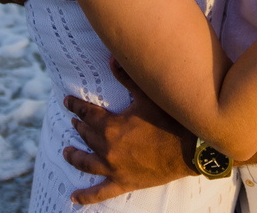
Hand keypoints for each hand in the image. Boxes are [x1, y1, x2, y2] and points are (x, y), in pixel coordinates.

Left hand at [62, 58, 194, 203]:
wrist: (190, 149)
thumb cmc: (169, 120)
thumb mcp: (147, 96)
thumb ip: (128, 78)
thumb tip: (112, 59)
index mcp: (111, 126)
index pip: (87, 113)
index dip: (76, 106)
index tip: (67, 101)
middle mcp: (108, 149)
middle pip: (87, 135)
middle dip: (79, 126)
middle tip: (73, 120)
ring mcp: (114, 168)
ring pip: (86, 163)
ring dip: (74, 156)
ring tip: (66, 151)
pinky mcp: (124, 182)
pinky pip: (100, 192)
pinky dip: (86, 196)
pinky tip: (73, 196)